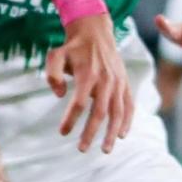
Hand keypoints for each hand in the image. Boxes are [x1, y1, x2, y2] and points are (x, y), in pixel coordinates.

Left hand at [44, 13, 133, 152]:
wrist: (96, 31)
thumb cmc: (73, 47)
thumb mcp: (56, 54)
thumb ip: (52, 74)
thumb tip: (59, 95)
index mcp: (88, 74)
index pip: (79, 103)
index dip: (71, 119)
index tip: (63, 132)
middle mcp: (106, 80)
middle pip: (99, 112)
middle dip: (91, 133)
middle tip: (81, 149)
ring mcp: (118, 82)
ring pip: (117, 112)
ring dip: (111, 133)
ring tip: (105, 150)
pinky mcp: (125, 83)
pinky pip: (129, 105)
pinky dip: (126, 121)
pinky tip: (121, 135)